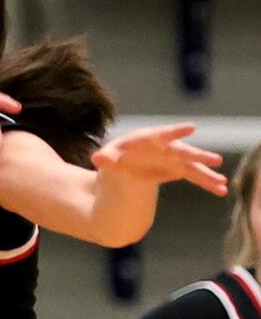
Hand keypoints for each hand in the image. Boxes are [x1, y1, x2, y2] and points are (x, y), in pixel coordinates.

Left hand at [92, 123, 227, 197]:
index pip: (162, 134)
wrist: (124, 165)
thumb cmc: (115, 156)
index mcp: (148, 139)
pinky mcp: (179, 169)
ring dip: (207, 172)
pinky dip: (206, 183)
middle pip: (182, 150)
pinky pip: (194, 176)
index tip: (191, 128)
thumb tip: (96, 158)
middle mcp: (165, 147)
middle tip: (214, 159)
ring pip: (193, 165)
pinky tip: (221, 190)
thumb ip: (106, 157)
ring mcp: (174, 158)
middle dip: (197, 154)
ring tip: (222, 181)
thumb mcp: (108, 157)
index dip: (176, 132)